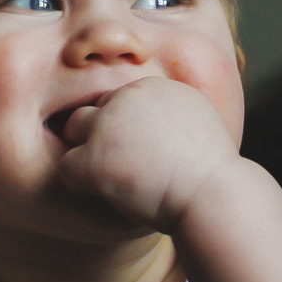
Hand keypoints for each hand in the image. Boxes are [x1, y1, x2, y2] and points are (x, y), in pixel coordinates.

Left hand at [57, 76, 239, 231]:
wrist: (214, 195)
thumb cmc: (211, 172)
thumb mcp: (197, 123)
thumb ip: (168, 113)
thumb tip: (148, 123)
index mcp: (152, 86)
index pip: (117, 100)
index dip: (121, 129)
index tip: (138, 153)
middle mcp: (127, 97)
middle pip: (92, 109)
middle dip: (98, 136)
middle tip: (117, 166)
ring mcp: (108, 125)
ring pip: (73, 130)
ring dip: (85, 154)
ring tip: (109, 180)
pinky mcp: (95, 157)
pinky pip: (67, 167)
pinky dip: (80, 184)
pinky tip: (103, 195)